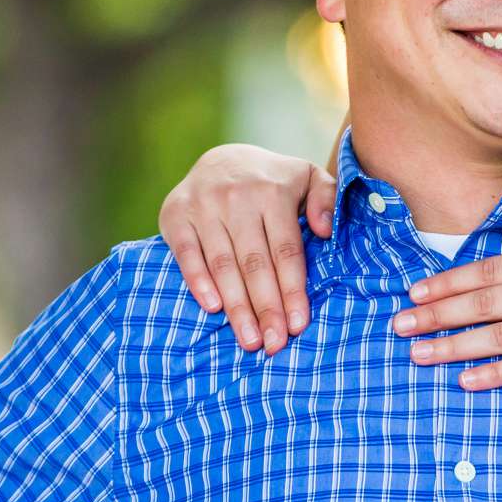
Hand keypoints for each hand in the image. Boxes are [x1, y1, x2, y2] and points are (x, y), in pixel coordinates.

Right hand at [157, 144, 334, 353]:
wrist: (222, 158)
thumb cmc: (272, 181)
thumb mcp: (307, 177)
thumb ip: (326, 198)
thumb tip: (326, 229)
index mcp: (273, 192)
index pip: (285, 250)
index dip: (292, 290)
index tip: (298, 324)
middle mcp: (237, 198)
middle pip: (255, 263)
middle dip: (266, 307)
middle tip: (274, 343)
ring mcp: (203, 206)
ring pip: (223, 265)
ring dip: (236, 306)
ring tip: (249, 340)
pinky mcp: (175, 214)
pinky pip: (186, 254)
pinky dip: (198, 281)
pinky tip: (213, 308)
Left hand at [391, 218, 501, 387]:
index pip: (488, 269)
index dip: (448, 280)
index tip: (416, 290)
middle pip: (481, 302)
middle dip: (435, 313)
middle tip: (399, 325)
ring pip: (496, 336)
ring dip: (452, 346)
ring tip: (418, 355)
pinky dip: (494, 375)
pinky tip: (466, 381)